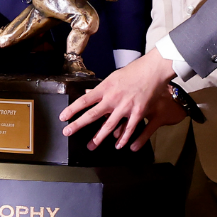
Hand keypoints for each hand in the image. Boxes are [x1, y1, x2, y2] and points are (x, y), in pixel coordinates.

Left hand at [58, 50, 177, 150]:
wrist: (152, 70)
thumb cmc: (134, 71)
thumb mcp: (113, 77)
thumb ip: (101, 88)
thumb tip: (88, 93)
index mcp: (105, 88)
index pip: (84, 100)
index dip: (72, 109)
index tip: (63, 117)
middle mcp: (112, 98)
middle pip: (92, 114)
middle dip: (78, 125)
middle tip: (67, 132)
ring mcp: (125, 107)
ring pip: (109, 126)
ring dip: (98, 137)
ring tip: (91, 146)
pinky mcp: (138, 112)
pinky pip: (128, 129)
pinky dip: (123, 138)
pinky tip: (118, 146)